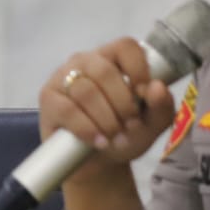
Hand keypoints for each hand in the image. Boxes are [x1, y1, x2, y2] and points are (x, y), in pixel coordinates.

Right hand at [39, 38, 175, 167]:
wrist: (96, 163)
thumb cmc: (124, 134)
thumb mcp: (151, 124)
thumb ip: (161, 106)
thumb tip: (157, 87)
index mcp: (112, 59)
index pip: (125, 46)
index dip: (138, 68)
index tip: (144, 95)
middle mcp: (85, 61)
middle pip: (104, 70)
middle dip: (122, 103)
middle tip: (131, 125)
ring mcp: (62, 77)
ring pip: (86, 91)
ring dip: (106, 119)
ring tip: (115, 138)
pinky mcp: (48, 98)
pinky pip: (67, 109)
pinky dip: (87, 128)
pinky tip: (98, 141)